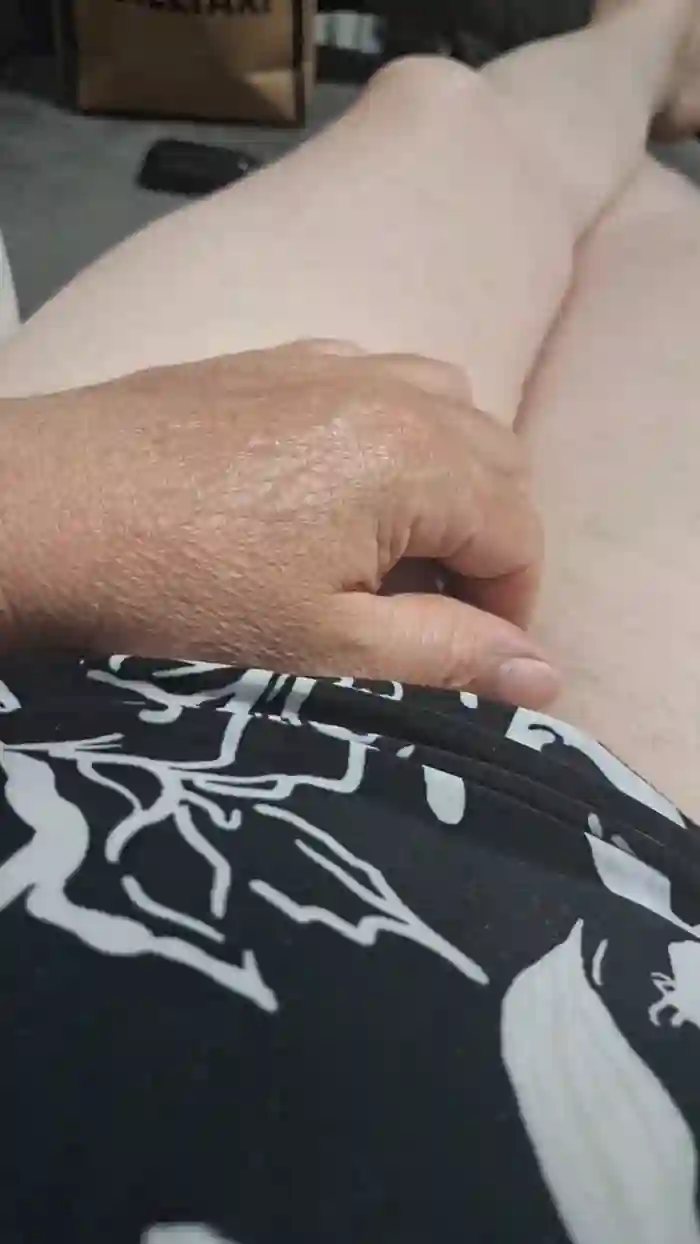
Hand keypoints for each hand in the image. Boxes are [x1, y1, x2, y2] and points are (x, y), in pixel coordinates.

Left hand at [0, 341, 557, 705]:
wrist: (36, 515)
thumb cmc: (180, 595)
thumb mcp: (325, 652)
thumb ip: (447, 655)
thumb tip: (547, 674)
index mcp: (415, 456)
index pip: (521, 531)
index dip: (510, 608)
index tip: (468, 659)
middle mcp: (386, 389)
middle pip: (494, 462)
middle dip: (485, 543)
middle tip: (428, 615)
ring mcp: (324, 363)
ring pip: (440, 410)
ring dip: (444, 483)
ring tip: (387, 553)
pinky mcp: (268, 362)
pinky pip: (370, 383)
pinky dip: (387, 438)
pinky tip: (330, 492)